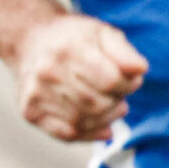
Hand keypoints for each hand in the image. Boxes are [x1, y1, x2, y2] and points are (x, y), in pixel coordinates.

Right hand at [14, 13, 147, 143]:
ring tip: (107, 105)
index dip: (128, 85)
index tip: (129, 81)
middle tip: (117, 94)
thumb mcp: (101, 33)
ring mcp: (36, 94)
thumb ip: (124, 52)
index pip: (111, 80)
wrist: (29, 40)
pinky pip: (67, 135)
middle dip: (115, 102)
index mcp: (68, 48)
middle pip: (97, 104)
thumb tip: (139, 69)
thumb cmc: (72, 38)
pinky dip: (88, 134)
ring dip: (105, 119)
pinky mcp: (30, 111)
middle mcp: (48, 72)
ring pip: (84, 122)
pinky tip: (98, 125)